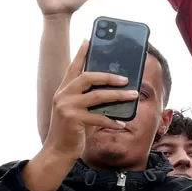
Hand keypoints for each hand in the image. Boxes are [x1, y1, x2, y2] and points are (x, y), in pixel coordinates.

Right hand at [40, 42, 135, 163]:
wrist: (58, 151)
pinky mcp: (72, 119)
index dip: (81, 53)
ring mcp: (66, 106)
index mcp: (64, 89)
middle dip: (109, 76)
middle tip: (126, 78)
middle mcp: (63, 94)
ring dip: (118, 96)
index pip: (73, 67)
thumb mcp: (81, 109)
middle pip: (88, 77)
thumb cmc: (74, 129)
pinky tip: (123, 123)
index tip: (89, 39)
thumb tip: (117, 87)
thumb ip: (91, 98)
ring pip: (97, 95)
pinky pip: (99, 117)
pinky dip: (113, 120)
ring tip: (133, 95)